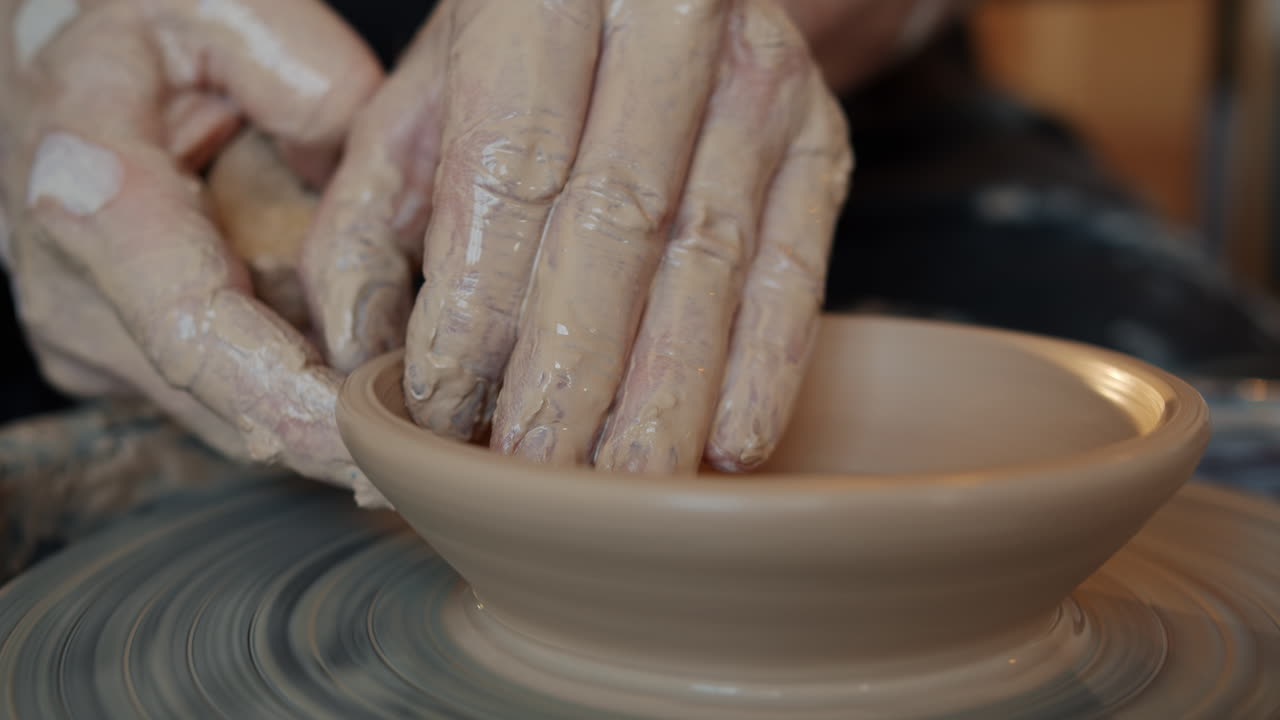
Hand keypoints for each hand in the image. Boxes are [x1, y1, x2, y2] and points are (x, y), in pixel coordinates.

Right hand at [0, 0, 386, 503]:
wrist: (38, 57)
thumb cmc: (124, 21)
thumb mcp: (224, 5)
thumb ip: (312, 84)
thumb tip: (369, 191)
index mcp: (94, 191)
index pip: (200, 333)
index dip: (294, 403)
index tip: (377, 444)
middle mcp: (73, 284)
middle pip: (223, 400)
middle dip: (332, 426)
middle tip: (428, 431)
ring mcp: (81, 328)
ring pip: (223, 410)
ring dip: (312, 401)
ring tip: (386, 365)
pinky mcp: (99, 350)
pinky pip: (209, 393)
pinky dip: (278, 379)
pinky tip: (324, 339)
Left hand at [304, 0, 852, 472]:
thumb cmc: (515, 47)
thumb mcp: (415, 99)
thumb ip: (368, 221)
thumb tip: (359, 367)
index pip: (511, 175)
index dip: (478, 311)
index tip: (445, 417)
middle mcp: (672, 20)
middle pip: (616, 228)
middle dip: (570, 374)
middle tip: (530, 479)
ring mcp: (761, 81)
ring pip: (710, 262)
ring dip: (664, 394)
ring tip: (619, 490)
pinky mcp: (822, 138)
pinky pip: (797, 267)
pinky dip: (766, 366)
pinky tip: (728, 444)